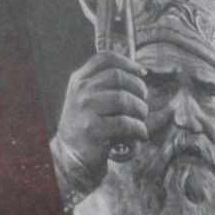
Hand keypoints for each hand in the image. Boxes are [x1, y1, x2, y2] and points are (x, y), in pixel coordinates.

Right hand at [55, 51, 149, 175]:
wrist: (71, 156)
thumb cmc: (89, 125)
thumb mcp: (89, 99)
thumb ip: (106, 85)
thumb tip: (140, 73)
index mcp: (80, 80)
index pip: (105, 59)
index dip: (128, 63)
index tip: (143, 74)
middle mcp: (80, 91)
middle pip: (119, 77)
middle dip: (139, 90)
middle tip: (142, 105)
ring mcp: (84, 109)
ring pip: (124, 99)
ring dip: (141, 111)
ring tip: (140, 121)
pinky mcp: (92, 129)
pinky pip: (125, 123)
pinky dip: (139, 129)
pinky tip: (140, 135)